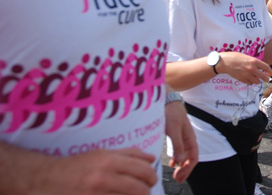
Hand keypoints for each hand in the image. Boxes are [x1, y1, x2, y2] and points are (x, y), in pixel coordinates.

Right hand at [40, 148, 156, 194]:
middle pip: (139, 188)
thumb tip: (151, 158)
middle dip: (147, 190)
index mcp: (108, 160)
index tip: (152, 179)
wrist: (47, 179)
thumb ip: (129, 154)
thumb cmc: (78, 165)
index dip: (152, 176)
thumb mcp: (102, 153)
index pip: (142, 169)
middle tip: (146, 190)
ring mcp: (96, 193)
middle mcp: (103, 177)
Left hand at [165, 101, 197, 182]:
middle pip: (190, 158)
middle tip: (178, 179)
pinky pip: (179, 150)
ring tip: (175, 174)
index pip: (193, 157)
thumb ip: (177, 145)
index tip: (179, 176)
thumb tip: (180, 161)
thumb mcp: (173, 129)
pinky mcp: (175, 135)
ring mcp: (181, 137)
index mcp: (190, 138)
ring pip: (184, 155)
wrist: (166, 100)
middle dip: (185, 169)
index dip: (188, 169)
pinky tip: (171, 163)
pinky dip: (176, 158)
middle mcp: (187, 139)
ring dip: (181, 165)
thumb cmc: (171, 112)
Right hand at [219, 52, 271, 84]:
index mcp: (254, 61)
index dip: (270, 71)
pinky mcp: (243, 80)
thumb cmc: (235, 57)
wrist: (225, 62)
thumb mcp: (247, 57)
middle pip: (264, 77)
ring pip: (257, 81)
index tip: (270, 73)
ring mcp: (247, 75)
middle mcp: (252, 69)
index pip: (266, 67)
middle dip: (266, 79)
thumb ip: (254, 62)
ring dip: (257, 80)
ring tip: (255, 78)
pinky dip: (250, 82)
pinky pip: (250, 83)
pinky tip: (248, 78)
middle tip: (267, 79)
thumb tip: (260, 68)